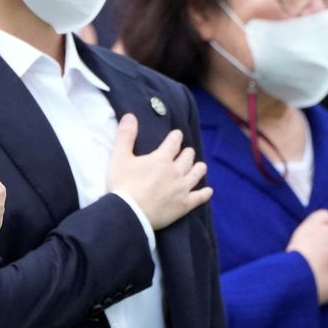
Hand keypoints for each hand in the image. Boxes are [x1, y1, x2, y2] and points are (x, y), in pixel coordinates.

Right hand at [106, 114, 212, 230]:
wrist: (130, 212)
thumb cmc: (123, 184)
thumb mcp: (120, 157)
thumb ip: (126, 135)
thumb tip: (130, 116)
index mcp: (161, 159)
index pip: (173, 142)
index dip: (176, 137)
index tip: (177, 134)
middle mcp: (176, 171)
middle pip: (187, 158)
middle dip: (187, 153)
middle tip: (187, 152)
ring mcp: (182, 189)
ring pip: (196, 174)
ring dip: (198, 168)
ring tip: (200, 165)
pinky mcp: (184, 205)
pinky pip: (199, 197)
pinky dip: (205, 193)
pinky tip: (208, 191)